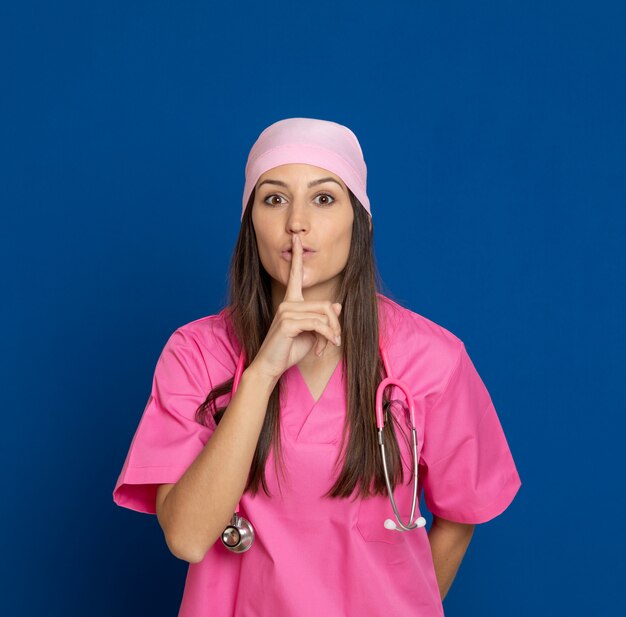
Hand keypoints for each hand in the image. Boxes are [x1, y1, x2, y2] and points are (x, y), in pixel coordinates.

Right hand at [249, 234, 341, 380]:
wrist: (271, 367)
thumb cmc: (289, 351)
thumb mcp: (312, 334)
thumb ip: (323, 319)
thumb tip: (337, 305)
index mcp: (291, 302)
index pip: (295, 275)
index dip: (297, 256)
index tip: (296, 238)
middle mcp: (288, 303)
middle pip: (326, 305)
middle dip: (335, 324)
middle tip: (335, 340)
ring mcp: (286, 311)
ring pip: (324, 315)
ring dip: (331, 333)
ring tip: (328, 346)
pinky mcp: (287, 322)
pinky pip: (317, 324)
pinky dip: (326, 336)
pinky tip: (323, 348)